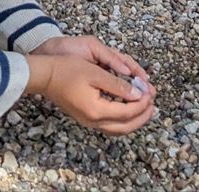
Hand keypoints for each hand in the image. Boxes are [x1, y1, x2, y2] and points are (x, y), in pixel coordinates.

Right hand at [25, 39, 154, 134]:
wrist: (44, 76)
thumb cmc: (66, 70)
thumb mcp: (95, 73)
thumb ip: (118, 85)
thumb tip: (138, 94)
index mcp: (97, 110)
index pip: (128, 112)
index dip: (142, 102)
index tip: (150, 91)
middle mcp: (93, 121)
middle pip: (125, 127)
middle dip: (142, 116)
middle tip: (153, 104)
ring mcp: (88, 121)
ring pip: (118, 129)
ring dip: (134, 120)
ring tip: (145, 109)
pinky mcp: (85, 118)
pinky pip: (110, 126)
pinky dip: (123, 120)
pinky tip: (127, 110)